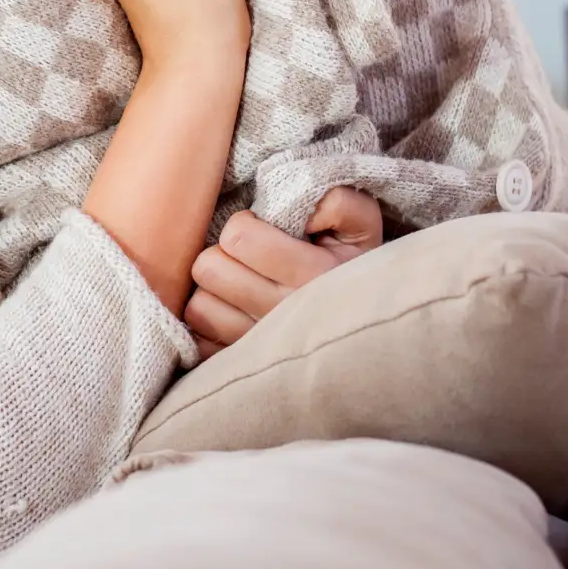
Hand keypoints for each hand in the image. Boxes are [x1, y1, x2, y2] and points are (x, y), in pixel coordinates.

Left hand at [184, 189, 383, 359]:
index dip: (245, 224)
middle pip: (210, 268)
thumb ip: (336, 202)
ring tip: (242, 282)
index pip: (239, 236)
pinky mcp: (240, 366)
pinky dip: (210, 320)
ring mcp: (260, 347)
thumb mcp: (360, 224)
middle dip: (225, 253)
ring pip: (199, 304)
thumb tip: (298, 212)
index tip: (263, 231)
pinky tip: (233, 310)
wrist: (368, 325)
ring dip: (214, 288)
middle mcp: (285, 316)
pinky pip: (199, 337)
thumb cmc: (353, 264)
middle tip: (248, 256)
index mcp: (314, 276)